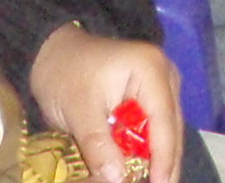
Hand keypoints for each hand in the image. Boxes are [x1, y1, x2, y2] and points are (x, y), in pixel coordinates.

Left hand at [28, 27, 182, 182]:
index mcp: (150, 69)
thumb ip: (98, 145)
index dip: (164, 157)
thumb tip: (118, 179)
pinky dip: (148, 152)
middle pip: (171, 128)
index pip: (163, 120)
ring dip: (158, 160)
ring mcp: (160, 86)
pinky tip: (144, 172)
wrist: (53, 53)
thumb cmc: (65, 73)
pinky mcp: (151, 98)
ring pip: (166, 132)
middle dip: (165, 163)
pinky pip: (155, 130)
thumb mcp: (78, 110)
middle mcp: (164, 75)